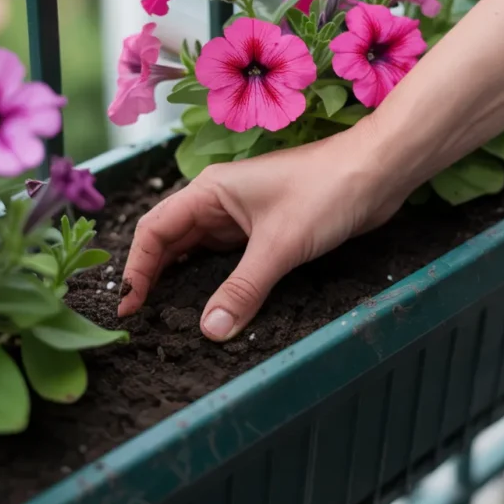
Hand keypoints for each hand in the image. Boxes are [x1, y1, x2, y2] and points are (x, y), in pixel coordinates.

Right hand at [118, 117, 401, 340]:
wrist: (376, 172)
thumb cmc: (326, 192)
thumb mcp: (280, 245)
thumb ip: (243, 290)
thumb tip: (209, 331)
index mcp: (210, 191)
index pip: (155, 229)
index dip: (136, 267)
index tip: (128, 306)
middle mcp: (219, 200)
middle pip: (171, 240)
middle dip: (152, 275)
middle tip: (140, 318)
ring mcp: (243, 214)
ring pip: (199, 249)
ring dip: (181, 278)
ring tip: (164, 315)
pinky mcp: (266, 228)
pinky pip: (227, 256)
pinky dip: (214, 279)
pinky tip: (211, 301)